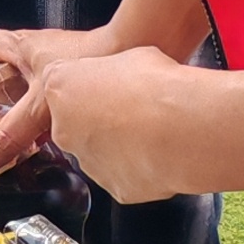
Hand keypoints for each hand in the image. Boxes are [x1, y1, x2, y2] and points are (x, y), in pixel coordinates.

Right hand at [0, 20, 125, 173]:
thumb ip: (13, 132)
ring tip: (17, 133)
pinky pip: (49, 95)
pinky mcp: (75, 73)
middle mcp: (34, 51)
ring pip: (25, 84)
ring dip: (20, 107)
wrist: (132, 48)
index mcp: (17, 46)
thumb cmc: (92, 55)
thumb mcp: (41, 103)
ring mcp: (54, 61)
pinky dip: (45, 113)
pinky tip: (50, 133)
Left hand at [38, 43, 209, 206]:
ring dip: (116, 144)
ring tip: (149, 132)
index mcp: (61, 87)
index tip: (107, 86)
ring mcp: (87, 162)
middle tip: (130, 111)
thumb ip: (110, 72)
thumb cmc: (157, 87)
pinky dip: (136, 167)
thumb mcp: (129, 56)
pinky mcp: (112, 187)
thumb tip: (120, 76)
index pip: (60, 87)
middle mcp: (65, 128)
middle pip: (73, 124)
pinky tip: (157, 153)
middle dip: (97, 119)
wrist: (182, 128)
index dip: (88, 86)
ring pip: (97, 153)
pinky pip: (121, 176)